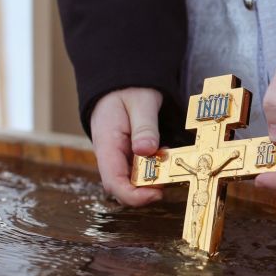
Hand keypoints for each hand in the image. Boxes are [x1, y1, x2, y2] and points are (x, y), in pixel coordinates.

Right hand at [90, 87, 163, 205]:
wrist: (119, 80)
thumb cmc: (127, 89)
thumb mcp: (140, 102)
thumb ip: (144, 127)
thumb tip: (146, 150)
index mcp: (106, 144)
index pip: (113, 181)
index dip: (133, 195)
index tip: (156, 193)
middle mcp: (110, 155)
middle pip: (122, 186)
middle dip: (145, 190)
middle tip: (169, 179)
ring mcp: (118, 156)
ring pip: (131, 180)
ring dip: (150, 180)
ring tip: (169, 165)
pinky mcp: (127, 154)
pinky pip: (138, 169)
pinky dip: (152, 169)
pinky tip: (164, 158)